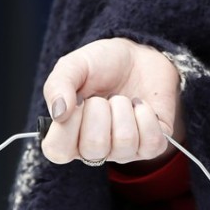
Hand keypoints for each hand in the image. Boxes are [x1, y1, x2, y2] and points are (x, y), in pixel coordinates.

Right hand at [41, 38, 184, 168]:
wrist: (139, 58)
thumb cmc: (101, 65)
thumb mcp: (73, 66)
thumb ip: (57, 86)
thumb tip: (58, 114)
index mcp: (68, 135)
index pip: (58, 152)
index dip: (66, 126)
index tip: (78, 100)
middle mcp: (96, 149)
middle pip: (94, 148)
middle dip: (99, 111)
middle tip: (102, 98)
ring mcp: (125, 151)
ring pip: (124, 142)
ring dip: (124, 110)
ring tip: (122, 99)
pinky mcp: (152, 146)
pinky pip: (151, 142)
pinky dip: (147, 115)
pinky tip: (140, 105)